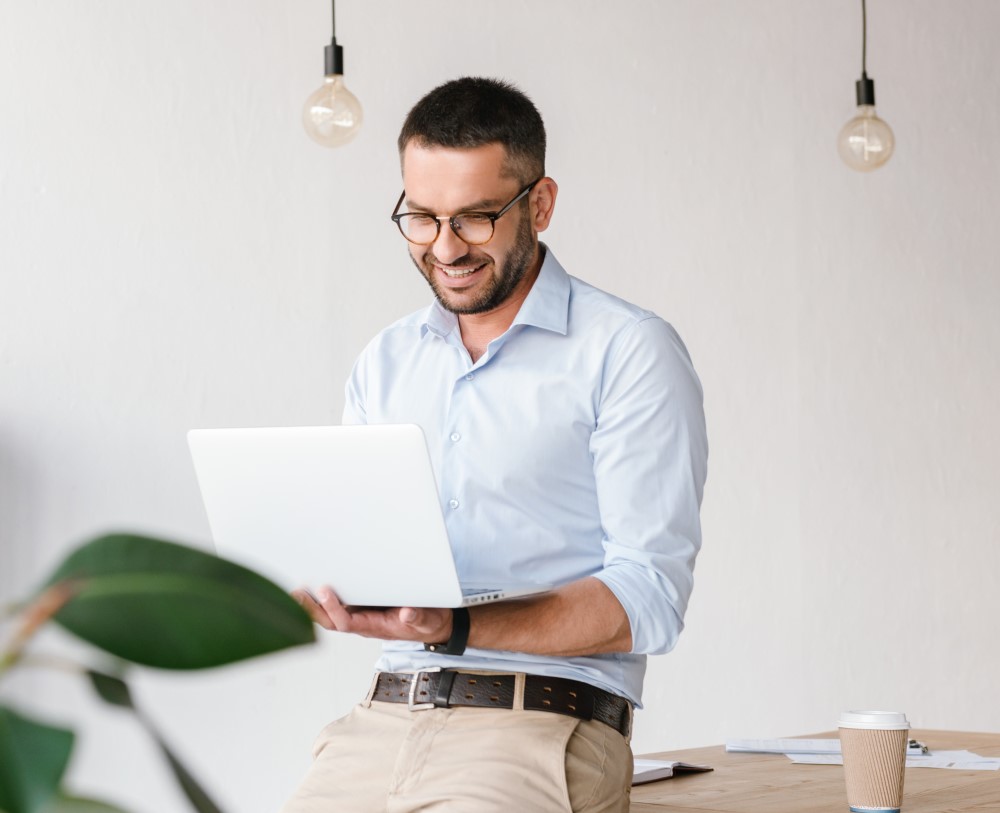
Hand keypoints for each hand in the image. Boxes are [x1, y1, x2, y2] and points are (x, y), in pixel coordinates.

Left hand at [291, 586, 452, 643]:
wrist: (433, 625)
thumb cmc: (427, 623)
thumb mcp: (427, 620)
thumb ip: (417, 617)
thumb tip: (407, 613)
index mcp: (375, 627)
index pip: (347, 622)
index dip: (334, 609)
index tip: (326, 591)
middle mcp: (364, 623)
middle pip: (331, 621)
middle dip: (313, 610)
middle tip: (297, 593)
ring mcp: (363, 616)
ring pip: (331, 616)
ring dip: (313, 606)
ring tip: (298, 590)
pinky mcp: (364, 608)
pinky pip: (340, 607)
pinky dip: (324, 600)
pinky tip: (314, 589)